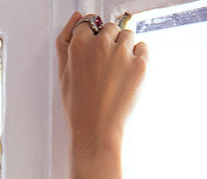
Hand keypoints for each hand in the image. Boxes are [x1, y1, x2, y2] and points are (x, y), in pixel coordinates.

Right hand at [57, 12, 147, 178]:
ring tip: (115, 74)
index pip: (87, 24)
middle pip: (109, 28)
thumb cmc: (79, 108)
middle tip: (104, 69)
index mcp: (78, 46)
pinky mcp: (140, 64)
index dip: (90, 39)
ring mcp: (122, 54)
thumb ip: (65, 43)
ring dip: (124, 49)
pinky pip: (143, 47)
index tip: (92, 52)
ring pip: (127, 35)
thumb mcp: (63, 76)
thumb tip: (77, 18)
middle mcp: (100, 45)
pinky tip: (126, 76)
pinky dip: (138, 58)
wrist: (97, 132)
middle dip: (108, 43)